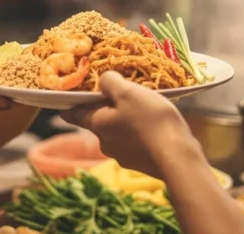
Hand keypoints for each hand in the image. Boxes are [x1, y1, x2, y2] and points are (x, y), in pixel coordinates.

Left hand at [61, 72, 193, 177]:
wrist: (178, 157)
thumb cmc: (149, 120)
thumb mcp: (128, 92)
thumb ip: (110, 82)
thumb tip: (104, 80)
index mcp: (97, 125)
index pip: (74, 115)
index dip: (69, 106)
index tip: (65, 101)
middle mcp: (105, 143)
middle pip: (99, 122)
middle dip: (106, 109)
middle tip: (121, 95)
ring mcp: (123, 156)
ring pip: (118, 132)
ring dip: (125, 121)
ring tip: (143, 108)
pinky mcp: (141, 163)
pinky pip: (135, 142)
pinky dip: (140, 133)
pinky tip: (154, 125)